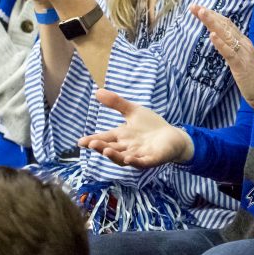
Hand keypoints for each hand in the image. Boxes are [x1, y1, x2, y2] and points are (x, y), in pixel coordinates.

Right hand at [78, 89, 192, 167]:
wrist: (172, 136)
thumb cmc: (151, 126)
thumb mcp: (133, 111)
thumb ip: (117, 103)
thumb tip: (97, 91)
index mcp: (121, 137)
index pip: (104, 138)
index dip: (92, 141)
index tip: (80, 142)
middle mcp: (127, 148)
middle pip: (111, 149)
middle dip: (101, 147)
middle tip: (92, 144)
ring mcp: (139, 155)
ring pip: (123, 158)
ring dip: (114, 156)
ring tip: (105, 150)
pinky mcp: (152, 159)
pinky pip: (142, 162)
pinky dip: (135, 161)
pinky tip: (129, 158)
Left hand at [189, 5, 253, 111]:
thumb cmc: (253, 77)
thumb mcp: (241, 58)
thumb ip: (232, 47)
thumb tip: (219, 39)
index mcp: (243, 41)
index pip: (226, 24)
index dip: (213, 15)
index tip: (198, 8)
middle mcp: (243, 43)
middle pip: (224, 25)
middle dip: (208, 15)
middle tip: (194, 6)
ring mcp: (243, 53)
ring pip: (226, 34)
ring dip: (213, 23)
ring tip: (201, 13)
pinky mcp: (241, 65)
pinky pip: (229, 52)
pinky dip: (220, 43)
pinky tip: (212, 36)